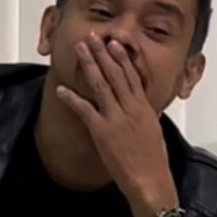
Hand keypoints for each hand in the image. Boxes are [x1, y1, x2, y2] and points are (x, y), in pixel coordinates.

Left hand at [56, 33, 178, 216]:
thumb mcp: (153, 132)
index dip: (121, 58)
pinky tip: (61, 89)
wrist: (149, 179)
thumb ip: (144, 116)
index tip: (114, 44)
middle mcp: (130, 108)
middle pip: (115, 74)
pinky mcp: (102, 131)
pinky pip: (84, 110)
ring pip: (100, 85)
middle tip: (93, 37)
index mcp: (144, 107)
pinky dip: (72, 98)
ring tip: (80, 49)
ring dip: (89, 65)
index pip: (131, 76)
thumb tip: (140, 109)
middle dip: (102, 53)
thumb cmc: (154, 161)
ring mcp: (115, 118)